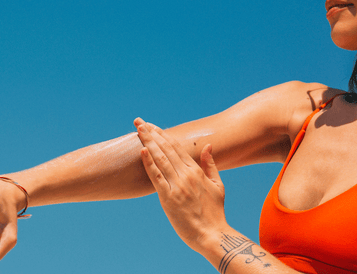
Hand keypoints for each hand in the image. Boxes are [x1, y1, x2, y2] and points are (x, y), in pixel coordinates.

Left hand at [134, 118, 227, 251]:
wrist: (212, 234)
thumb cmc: (215, 212)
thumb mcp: (218, 185)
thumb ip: (210, 165)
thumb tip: (208, 146)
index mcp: (196, 171)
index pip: (176, 147)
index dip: (163, 134)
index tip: (152, 125)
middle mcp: (186, 175)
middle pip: (166, 149)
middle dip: (152, 133)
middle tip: (139, 121)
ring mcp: (177, 186)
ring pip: (160, 158)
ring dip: (148, 142)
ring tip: (138, 129)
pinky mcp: (168, 198)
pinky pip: (156, 177)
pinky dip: (149, 163)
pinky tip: (142, 151)